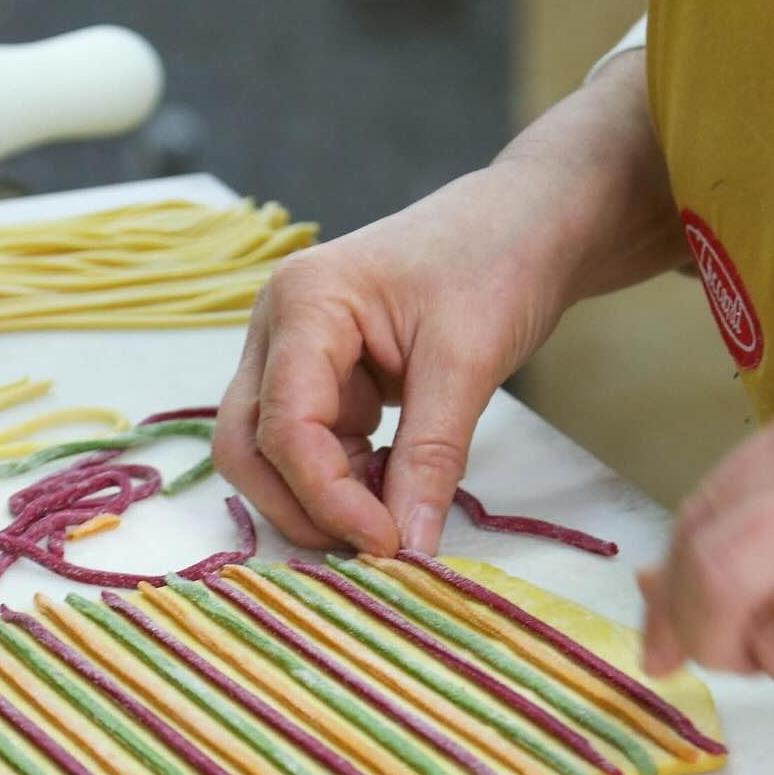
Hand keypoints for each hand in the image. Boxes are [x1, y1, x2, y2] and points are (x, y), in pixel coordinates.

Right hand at [213, 50, 686, 554]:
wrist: (527, 224)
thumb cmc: (497, 263)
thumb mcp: (468, 363)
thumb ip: (431, 459)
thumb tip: (410, 550)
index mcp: (304, 302)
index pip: (284, 425)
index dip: (328, 497)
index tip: (389, 544)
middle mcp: (279, 329)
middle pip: (246, 446)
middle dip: (301, 507)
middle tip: (375, 549)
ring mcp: (294, 356)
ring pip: (270, 455)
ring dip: (320, 500)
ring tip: (394, 519)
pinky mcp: (323, 381)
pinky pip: (310, 449)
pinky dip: (344, 484)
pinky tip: (394, 491)